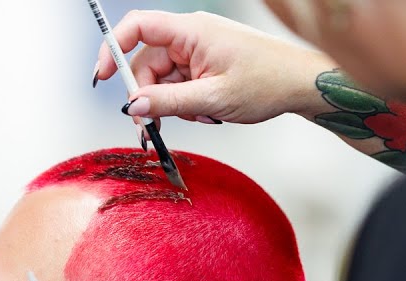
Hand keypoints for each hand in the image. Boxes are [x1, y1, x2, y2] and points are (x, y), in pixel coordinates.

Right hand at [95, 10, 331, 123]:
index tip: (104, 77)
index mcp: (191, 31)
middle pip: (148, 62)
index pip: (137, 27)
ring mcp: (200, 49)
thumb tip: (132, 107)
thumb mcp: (213, 99)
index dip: (113, 49)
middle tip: (149, 128)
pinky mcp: (207, 63)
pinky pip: (182, 83)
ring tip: (197, 119)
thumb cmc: (268, 82)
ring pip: (165, 78)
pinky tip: (206, 114)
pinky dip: (186, 102)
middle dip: (147, 96)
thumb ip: (169, 103)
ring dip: (171, 104)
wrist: (301, 84)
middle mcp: (192, 35)